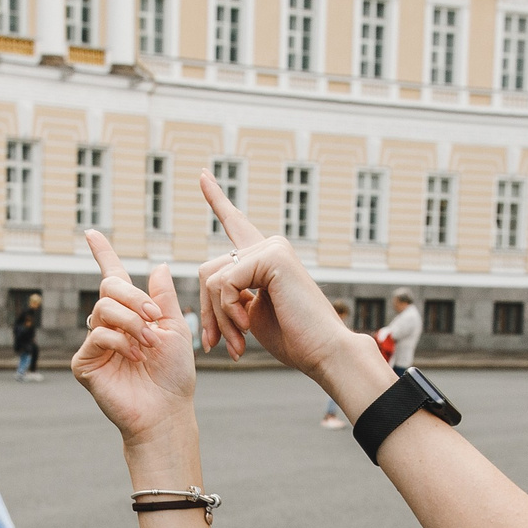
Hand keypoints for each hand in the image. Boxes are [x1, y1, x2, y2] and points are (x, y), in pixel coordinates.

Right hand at [72, 232, 194, 448]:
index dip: (102, 253)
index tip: (91, 232)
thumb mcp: (176, 329)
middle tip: (156, 319)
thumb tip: (158, 265)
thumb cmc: (174, 375)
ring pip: (104, 308)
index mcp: (130, 314)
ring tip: (149, 344)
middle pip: (109, 287)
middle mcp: (108, 325)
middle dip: (135, 298)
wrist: (167, 410)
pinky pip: (98, 334)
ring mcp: (94, 343)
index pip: (112, 277)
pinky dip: (120, 341)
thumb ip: (165, 298)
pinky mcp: (84, 363)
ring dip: (133, 322)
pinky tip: (135, 356)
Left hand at [191, 171, 354, 378]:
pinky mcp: (272, 256)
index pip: (235, 223)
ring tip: (237, 343)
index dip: (216, 199)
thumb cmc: (295, 339)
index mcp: (265, 258)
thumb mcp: (253, 313)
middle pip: (207, 270)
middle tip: (216, 345)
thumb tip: (209, 283)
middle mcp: (270, 246)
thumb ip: (233, 292)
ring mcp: (272, 248)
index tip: (202, 175)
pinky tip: (247, 326)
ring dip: (218, 318)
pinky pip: (225, 283)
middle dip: (208, 312)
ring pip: (212, 279)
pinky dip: (228, 311)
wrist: (325, 352)